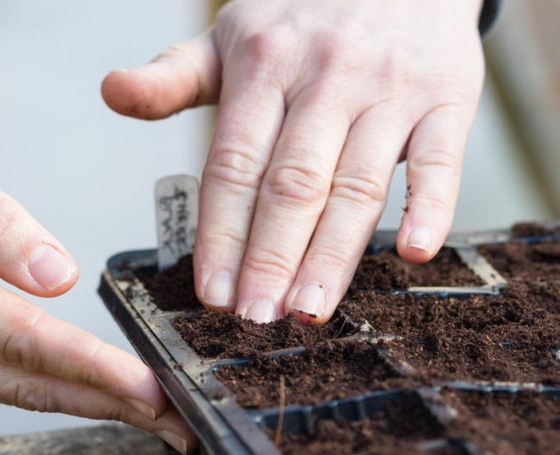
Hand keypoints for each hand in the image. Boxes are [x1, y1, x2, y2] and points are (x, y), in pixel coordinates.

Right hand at [0, 107, 193, 453]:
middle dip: (109, 407)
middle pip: (27, 384)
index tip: (150, 389)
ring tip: (149, 415)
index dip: (94, 368)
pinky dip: (51, 386)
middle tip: (176, 423)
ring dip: (87, 404)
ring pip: (12, 388)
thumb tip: (58, 275)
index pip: (24, 340)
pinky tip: (87, 388)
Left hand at [102, 0, 484, 322]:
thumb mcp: (234, 35)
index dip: (222, 234)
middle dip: (271, 258)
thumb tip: (111, 93)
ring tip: (311, 310)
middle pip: (292, 184)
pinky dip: (430, 207)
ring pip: (356, 184)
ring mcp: (389, 90)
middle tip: (257, 319)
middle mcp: (326, 77)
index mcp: (265, 65)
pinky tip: (414, 253)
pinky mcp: (448, 98)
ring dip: (333, 254)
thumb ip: (174, 75)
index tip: (213, 294)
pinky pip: (438, 160)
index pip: (234, 165)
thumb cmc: (309, 17)